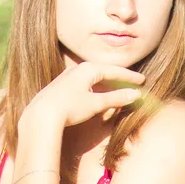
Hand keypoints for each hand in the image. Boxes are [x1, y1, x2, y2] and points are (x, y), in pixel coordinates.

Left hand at [22, 62, 145, 127]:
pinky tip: (98, 96)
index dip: (130, 77)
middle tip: (133, 83)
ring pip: (94, 77)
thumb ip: (116, 98)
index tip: (142, 80)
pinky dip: (96, 88)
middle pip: (104, 72)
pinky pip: (85, 82)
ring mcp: (68, 76)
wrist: (42, 115)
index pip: (114, 71)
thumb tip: (135, 95)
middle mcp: (78, 68)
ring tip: (118, 90)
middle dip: (119, 79)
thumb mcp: (96, 104)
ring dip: (107, 84)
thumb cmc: (70, 107)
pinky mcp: (62, 85)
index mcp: (88, 69)